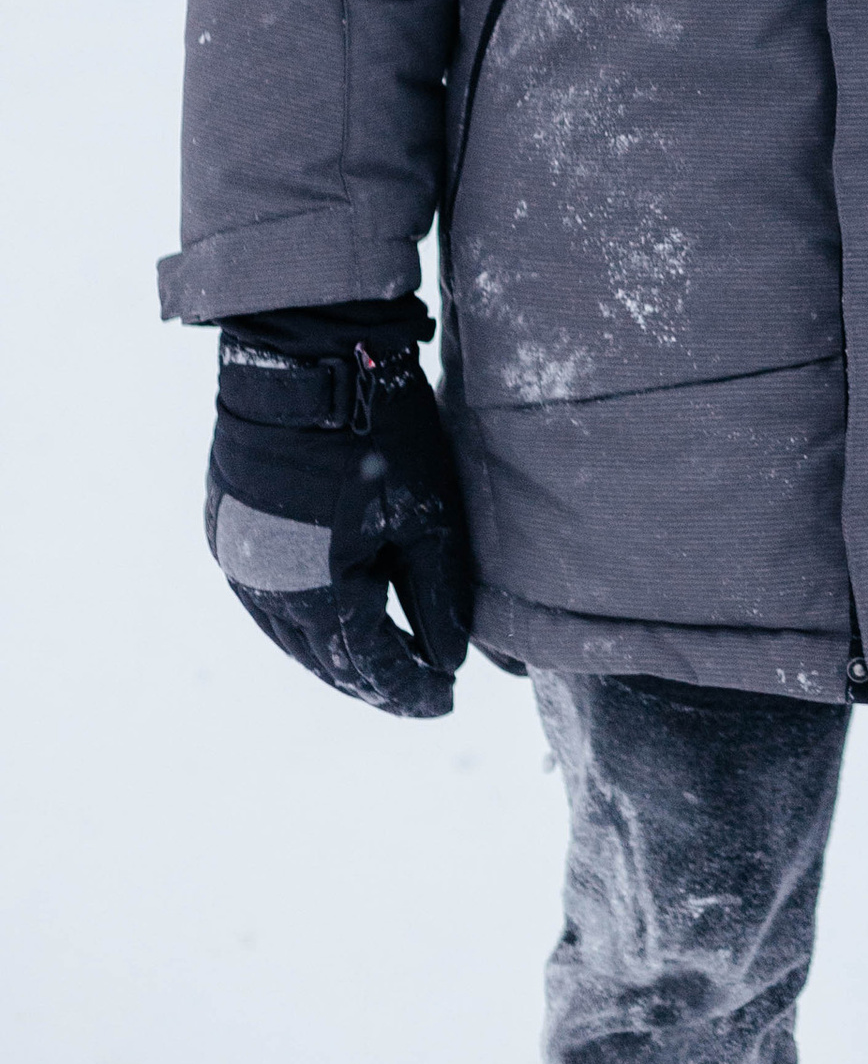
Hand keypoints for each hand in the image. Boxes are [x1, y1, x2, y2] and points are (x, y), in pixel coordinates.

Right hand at [205, 315, 471, 717]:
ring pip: (290, 636)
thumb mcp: (425, 517)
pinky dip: (301, 618)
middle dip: (375, 682)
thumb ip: (437, 597)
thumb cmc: (378, 433)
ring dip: (335, 655)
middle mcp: (266, 590)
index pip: (372, 667)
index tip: (447, 703)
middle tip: (419, 692)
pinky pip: (263, 597)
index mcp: (319, 594)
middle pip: (327, 661)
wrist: (303, 360)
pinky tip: (328, 616)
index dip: (412, 691)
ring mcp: (236, 561)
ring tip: (381, 664)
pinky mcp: (223, 530)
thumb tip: (449, 660)